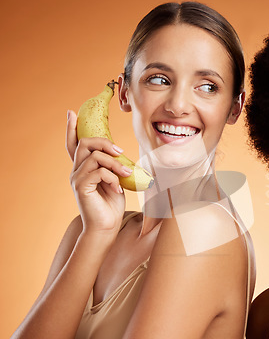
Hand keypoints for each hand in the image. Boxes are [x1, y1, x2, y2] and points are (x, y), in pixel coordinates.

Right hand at [66, 110, 128, 234]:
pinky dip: (112, 177)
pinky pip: (98, 172)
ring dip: (114, 163)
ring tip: (126, 172)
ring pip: (94, 156)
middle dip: (104, 142)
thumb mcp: (115, 179)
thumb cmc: (111, 203)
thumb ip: (112, 165)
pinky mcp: (81, 188)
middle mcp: (76, 171)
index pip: (73, 144)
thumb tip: (120, 151)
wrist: (106, 226)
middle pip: (84, 144)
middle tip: (120, 151)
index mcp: (83, 168)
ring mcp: (77, 179)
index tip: (71, 112)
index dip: (71, 129)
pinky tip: (118, 187)